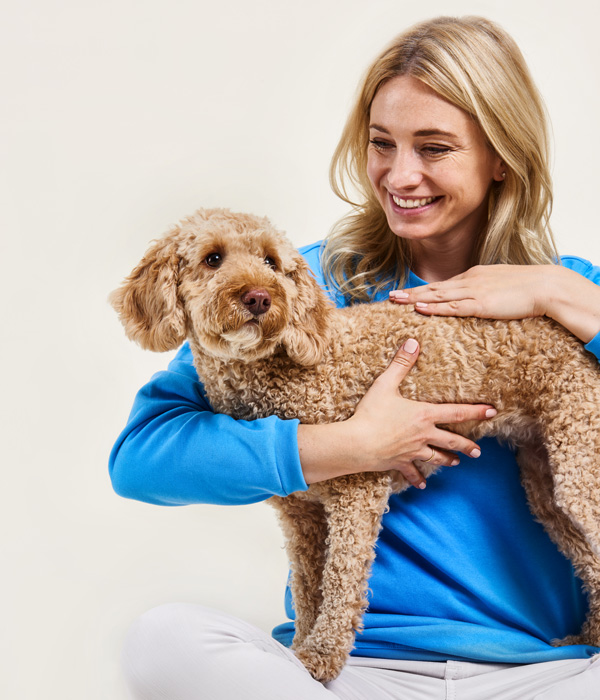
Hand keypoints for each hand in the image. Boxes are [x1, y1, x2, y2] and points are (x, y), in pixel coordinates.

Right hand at [345, 339, 496, 488]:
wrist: (357, 444)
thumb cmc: (371, 413)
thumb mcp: (385, 384)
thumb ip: (401, 363)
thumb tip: (413, 341)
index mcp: (424, 415)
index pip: (456, 412)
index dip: (476, 411)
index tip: (492, 412)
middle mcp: (423, 435)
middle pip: (451, 440)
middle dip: (466, 445)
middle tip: (478, 451)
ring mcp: (412, 451)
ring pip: (436, 458)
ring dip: (447, 460)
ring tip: (457, 463)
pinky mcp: (399, 462)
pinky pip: (411, 472)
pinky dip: (417, 478)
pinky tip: (422, 485)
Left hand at [389, 264, 549, 319]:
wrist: (546, 285)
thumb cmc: (529, 287)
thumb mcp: (502, 286)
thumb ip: (486, 292)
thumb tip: (479, 300)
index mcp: (474, 276)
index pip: (443, 284)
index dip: (423, 289)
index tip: (407, 293)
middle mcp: (469, 281)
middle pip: (434, 287)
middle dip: (411, 292)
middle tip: (391, 295)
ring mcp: (474, 291)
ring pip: (438, 295)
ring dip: (415, 298)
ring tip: (397, 300)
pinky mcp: (481, 304)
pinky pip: (452, 307)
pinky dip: (434, 307)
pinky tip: (419, 308)